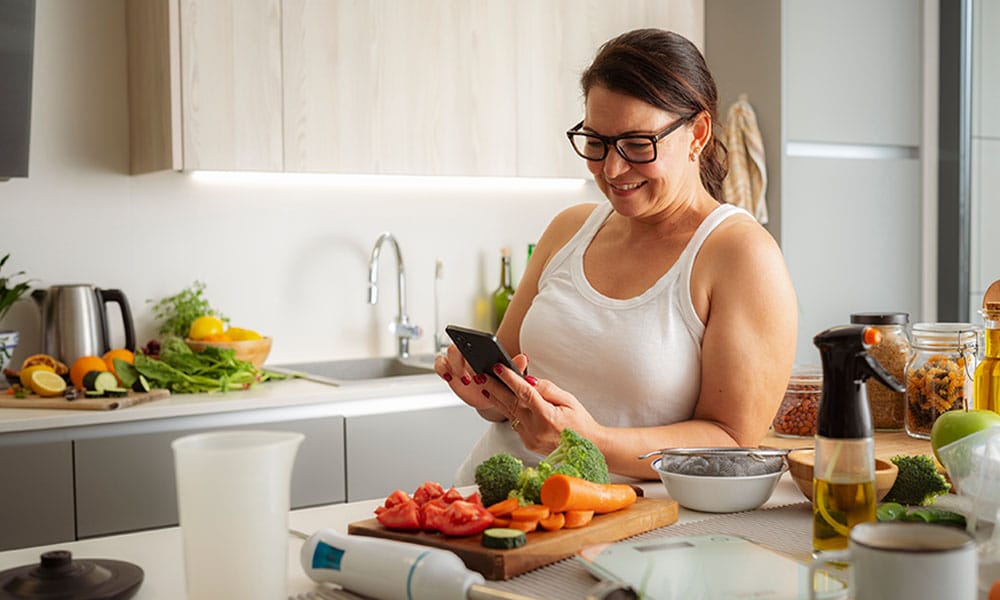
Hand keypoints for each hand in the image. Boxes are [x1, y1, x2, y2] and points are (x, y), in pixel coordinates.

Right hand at [434, 344, 527, 417]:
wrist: (492, 396)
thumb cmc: (500, 382)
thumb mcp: (509, 376)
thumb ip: (515, 366)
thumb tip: (524, 358)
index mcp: (480, 350)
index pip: (472, 340)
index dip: (470, 342)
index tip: (475, 350)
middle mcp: (466, 354)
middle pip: (455, 348)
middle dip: (460, 359)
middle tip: (472, 374)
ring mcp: (455, 363)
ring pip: (445, 355)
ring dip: (452, 366)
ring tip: (465, 379)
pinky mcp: (448, 372)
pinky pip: (439, 366)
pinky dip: (441, 369)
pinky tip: (449, 377)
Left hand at [488, 361, 603, 454]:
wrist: (590, 448)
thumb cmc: (581, 423)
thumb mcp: (569, 400)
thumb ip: (548, 389)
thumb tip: (529, 380)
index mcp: (548, 417)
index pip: (524, 393)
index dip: (510, 379)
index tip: (499, 367)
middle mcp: (536, 429)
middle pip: (510, 403)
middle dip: (494, 387)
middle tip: (481, 375)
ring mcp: (530, 438)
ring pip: (509, 413)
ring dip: (496, 398)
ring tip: (484, 385)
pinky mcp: (528, 443)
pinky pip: (514, 423)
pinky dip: (508, 410)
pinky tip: (500, 400)